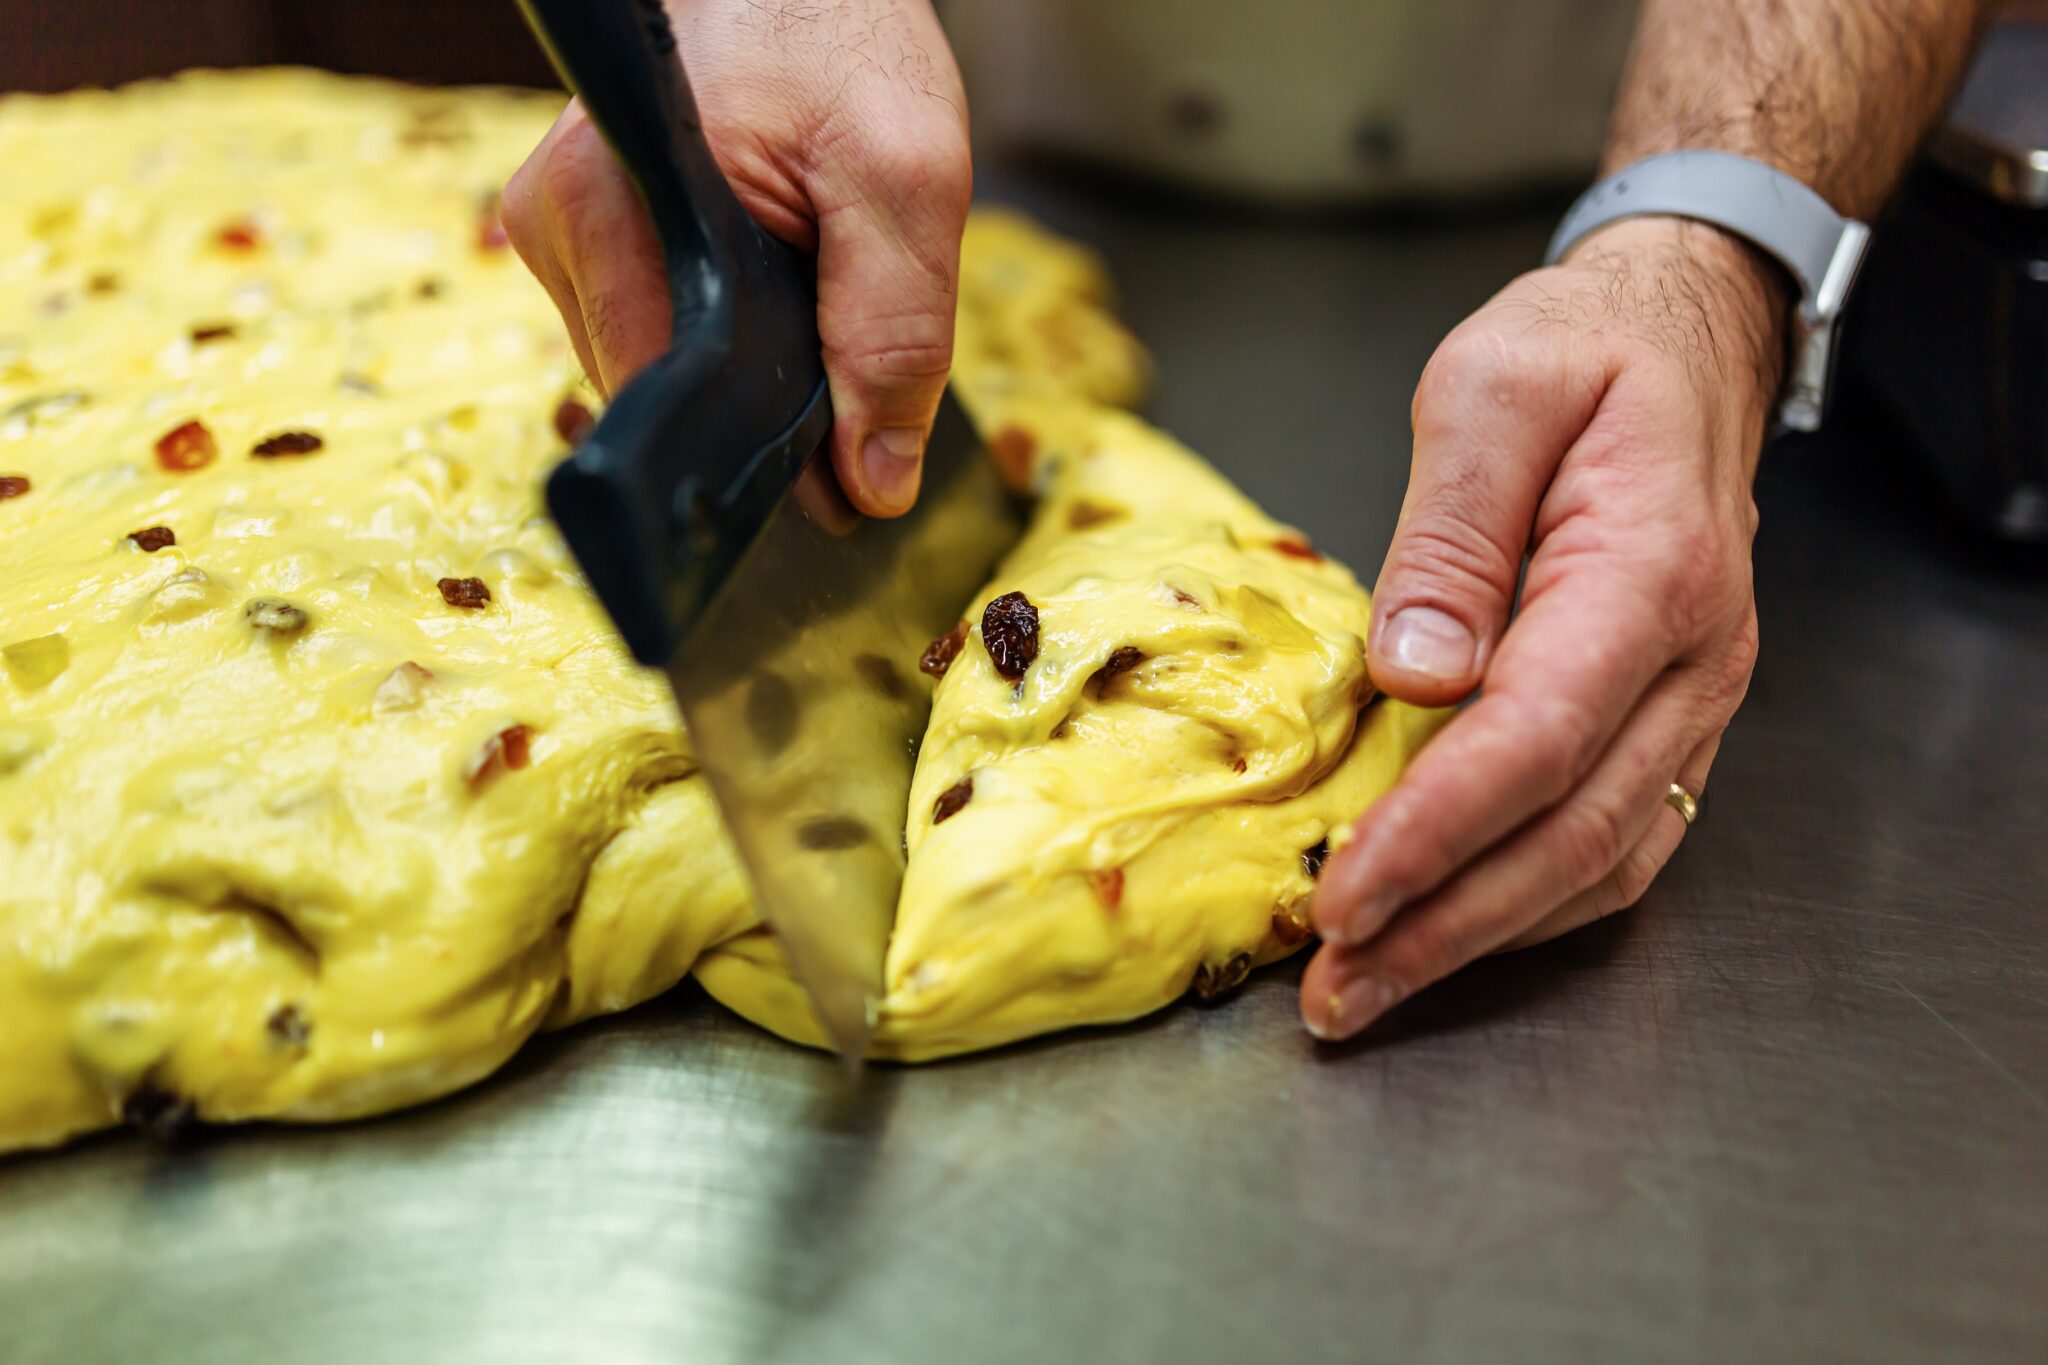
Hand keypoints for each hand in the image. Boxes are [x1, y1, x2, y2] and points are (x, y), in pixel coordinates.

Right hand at [502, 0, 970, 516]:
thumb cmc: (842, 38)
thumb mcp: (905, 183)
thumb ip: (894, 338)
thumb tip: (873, 481)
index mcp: (607, 213)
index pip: (670, 406)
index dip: (761, 456)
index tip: (838, 480)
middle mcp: (558, 227)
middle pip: (665, 396)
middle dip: (764, 403)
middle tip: (840, 338)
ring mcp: (563, 232)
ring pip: (666, 370)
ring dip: (750, 363)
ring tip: (807, 283)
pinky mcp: (589, 235)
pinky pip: (661, 328)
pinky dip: (728, 329)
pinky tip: (771, 281)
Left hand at [1302, 217, 1785, 1039]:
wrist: (1681, 343)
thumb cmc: (1582, 350)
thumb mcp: (1492, 390)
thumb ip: (1451, 535)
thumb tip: (1412, 677)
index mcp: (1650, 572)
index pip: (1537, 738)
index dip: (1436, 833)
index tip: (1342, 899)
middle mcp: (1692, 661)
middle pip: (1574, 833)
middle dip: (1446, 926)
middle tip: (1334, 992)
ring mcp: (1692, 702)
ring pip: (1602, 861)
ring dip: (1482, 938)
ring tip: (1369, 985)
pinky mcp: (1666, 722)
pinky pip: (1612, 840)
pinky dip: (1527, 904)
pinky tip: (1445, 928)